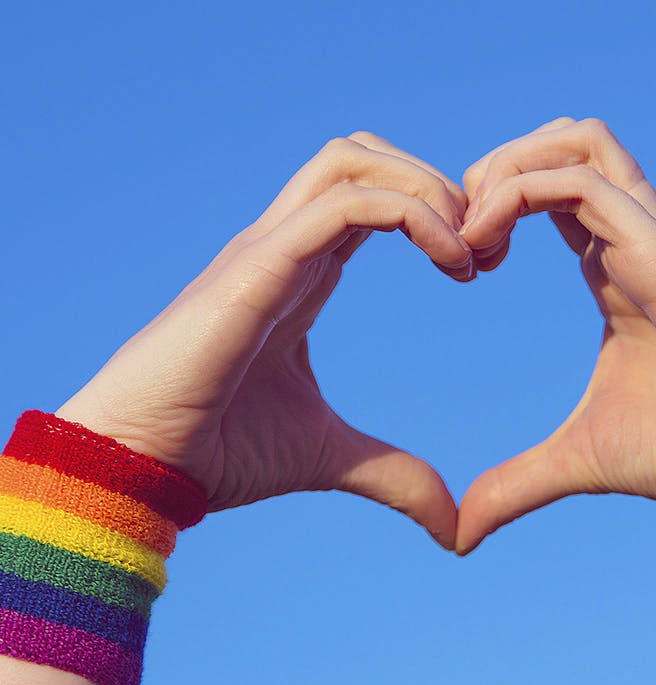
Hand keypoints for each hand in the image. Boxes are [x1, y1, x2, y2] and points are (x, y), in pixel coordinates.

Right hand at [57, 133, 472, 548]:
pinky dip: (410, 215)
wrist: (142, 469)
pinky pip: (344, 205)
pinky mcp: (255, 267)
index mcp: (300, 273)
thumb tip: (453, 527)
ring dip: (427, 189)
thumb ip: (395, 476)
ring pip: (352, 161)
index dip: (434, 214)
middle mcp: (283, 247)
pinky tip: (451, 264)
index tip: (479, 268)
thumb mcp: (332, 458)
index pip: (369, 199)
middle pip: (363, 157)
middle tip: (484, 250)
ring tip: (468, 254)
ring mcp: (265, 250)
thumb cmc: (219, 454)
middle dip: (438, 184)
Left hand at [455, 117, 655, 553]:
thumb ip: (515, 484)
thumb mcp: (575, 462)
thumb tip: (459, 531)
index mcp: (618, 271)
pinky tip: (486, 251)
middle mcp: (636, 240)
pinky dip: (519, 194)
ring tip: (472, 233)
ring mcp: (653, 237)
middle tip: (460, 234)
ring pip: (577, 138)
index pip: (556, 192)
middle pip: (565, 142)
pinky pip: (580, 180)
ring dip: (507, 167)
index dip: (499, 206)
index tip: (462, 264)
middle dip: (497, 167)